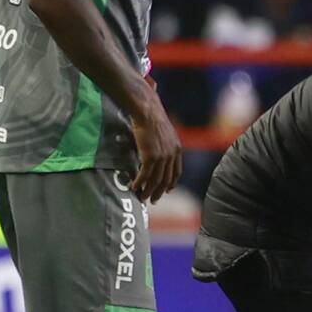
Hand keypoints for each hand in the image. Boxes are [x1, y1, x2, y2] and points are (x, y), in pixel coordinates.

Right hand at [130, 82, 182, 203]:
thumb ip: (164, 145)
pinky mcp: (150, 156)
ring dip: (148, 191)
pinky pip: (145, 175)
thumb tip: (156, 151)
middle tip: (153, 200)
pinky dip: (139, 183)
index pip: (176, 172)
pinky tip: (133, 187)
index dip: (171, 183)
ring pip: (155, 180)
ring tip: (142, 197)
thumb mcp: (164, 133)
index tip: (166, 191)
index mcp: (177, 150)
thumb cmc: (152, 118)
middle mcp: (172, 155)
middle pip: (166, 179)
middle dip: (159, 191)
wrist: (148, 111)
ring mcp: (162, 156)